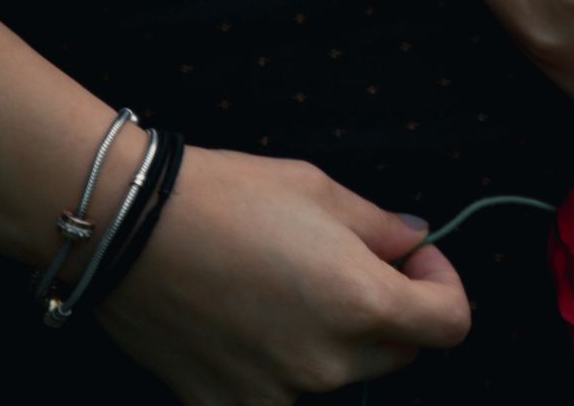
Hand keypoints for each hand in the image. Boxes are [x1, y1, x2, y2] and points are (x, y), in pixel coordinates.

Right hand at [96, 146, 471, 405]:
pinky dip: (274, 359)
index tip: (414, 258)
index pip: (450, 324)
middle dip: (390, 310)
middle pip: (398, 352)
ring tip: (279, 281)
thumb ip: (379, 226)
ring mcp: (277, 393)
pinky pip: (277, 389)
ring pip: (336, 372)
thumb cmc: (223, 194)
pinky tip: (241, 314)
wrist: (124, 226)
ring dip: (329, 335)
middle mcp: (327, 362)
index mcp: (361, 303)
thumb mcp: (316, 188)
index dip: (443, 283)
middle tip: (347, 260)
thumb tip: (414, 240)